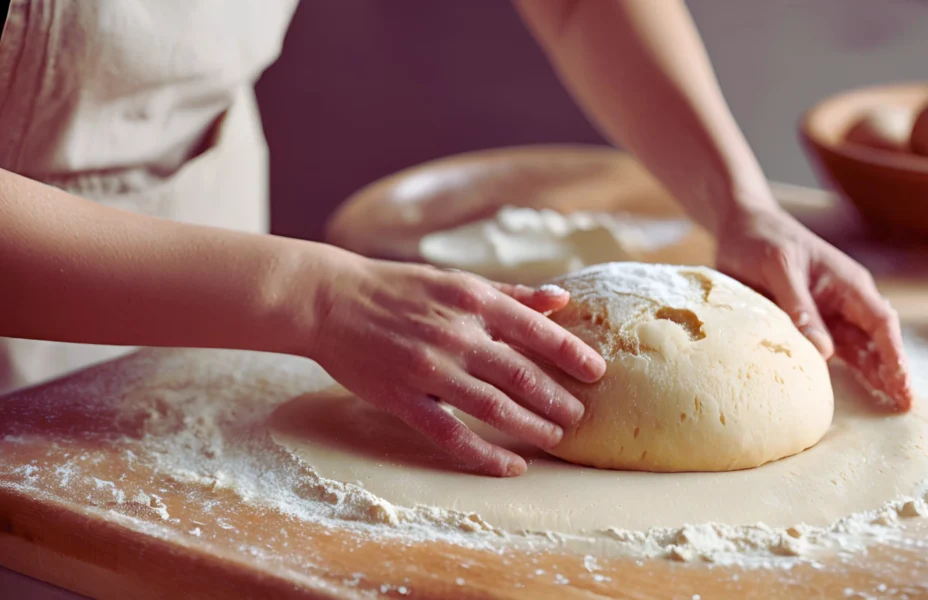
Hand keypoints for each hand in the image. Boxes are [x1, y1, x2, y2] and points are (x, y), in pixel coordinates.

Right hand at [310, 255, 605, 476]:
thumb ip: (510, 295)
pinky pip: (451, 435)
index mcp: (473, 300)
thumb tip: (561, 299)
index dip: (572, 353)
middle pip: (521, 375)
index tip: (597, 372)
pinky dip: (485, 455)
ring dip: (531, 427)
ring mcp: (429, 370)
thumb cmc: (398, 289)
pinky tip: (511, 466)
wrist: (331, 301)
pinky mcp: (403, 399)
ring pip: (494, 408)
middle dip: (557, 399)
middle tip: (579, 416)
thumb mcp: (457, 282)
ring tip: (554, 438)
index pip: (536, 330)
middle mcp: (456, 334)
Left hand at [715, 208, 911, 410]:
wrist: (741, 227)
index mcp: (847, 282)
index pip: (881, 323)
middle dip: (892, 371)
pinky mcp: (811, 322)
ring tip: (887, 407)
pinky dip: (845, 369)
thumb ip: (799, 306)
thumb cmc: (762, 240)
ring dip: (873, 375)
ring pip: (859, 348)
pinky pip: (833, 349)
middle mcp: (846, 299)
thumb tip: (823, 351)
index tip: (903, 386)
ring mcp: (830, 312)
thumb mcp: (779, 268)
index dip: (894, 356)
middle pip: (877, 340)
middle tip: (902, 408)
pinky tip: (853, 390)